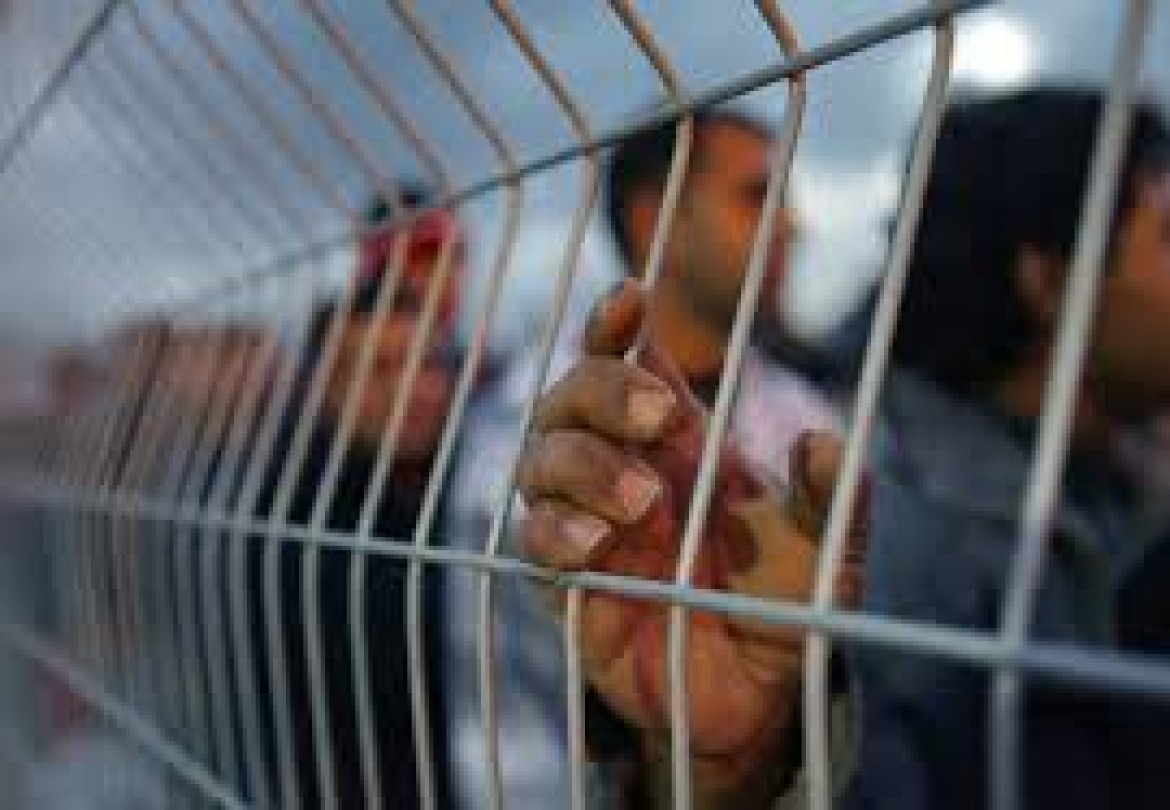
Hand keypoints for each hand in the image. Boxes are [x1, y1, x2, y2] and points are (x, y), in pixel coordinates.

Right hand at [518, 280, 866, 790]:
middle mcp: (620, 468)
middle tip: (661, 416)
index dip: (615, 325)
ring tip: (645, 503)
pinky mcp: (564, 586)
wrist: (754, 698)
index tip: (631, 300)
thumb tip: (820, 441)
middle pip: (570, 395)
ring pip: (539, 460)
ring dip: (584, 465)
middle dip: (602, 389)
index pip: (626, 361)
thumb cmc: (784, 606)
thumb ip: (831, 497)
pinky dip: (556, 532)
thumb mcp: (825, 549)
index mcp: (677, 442)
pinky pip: (531, 540)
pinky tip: (596, 547)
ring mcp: (586, 523)